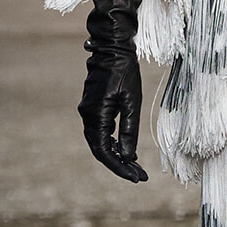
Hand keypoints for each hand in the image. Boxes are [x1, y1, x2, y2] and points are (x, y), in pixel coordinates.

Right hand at [78, 54, 147, 182]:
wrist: (112, 49)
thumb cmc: (124, 72)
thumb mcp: (132, 101)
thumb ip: (129, 130)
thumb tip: (128, 155)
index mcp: (96, 115)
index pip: (104, 151)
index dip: (119, 167)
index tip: (136, 178)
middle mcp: (87, 116)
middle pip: (100, 150)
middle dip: (119, 165)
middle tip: (139, 177)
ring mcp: (88, 112)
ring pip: (99, 143)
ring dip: (116, 156)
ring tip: (136, 167)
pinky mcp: (93, 108)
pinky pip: (100, 133)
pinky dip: (112, 144)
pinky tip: (126, 150)